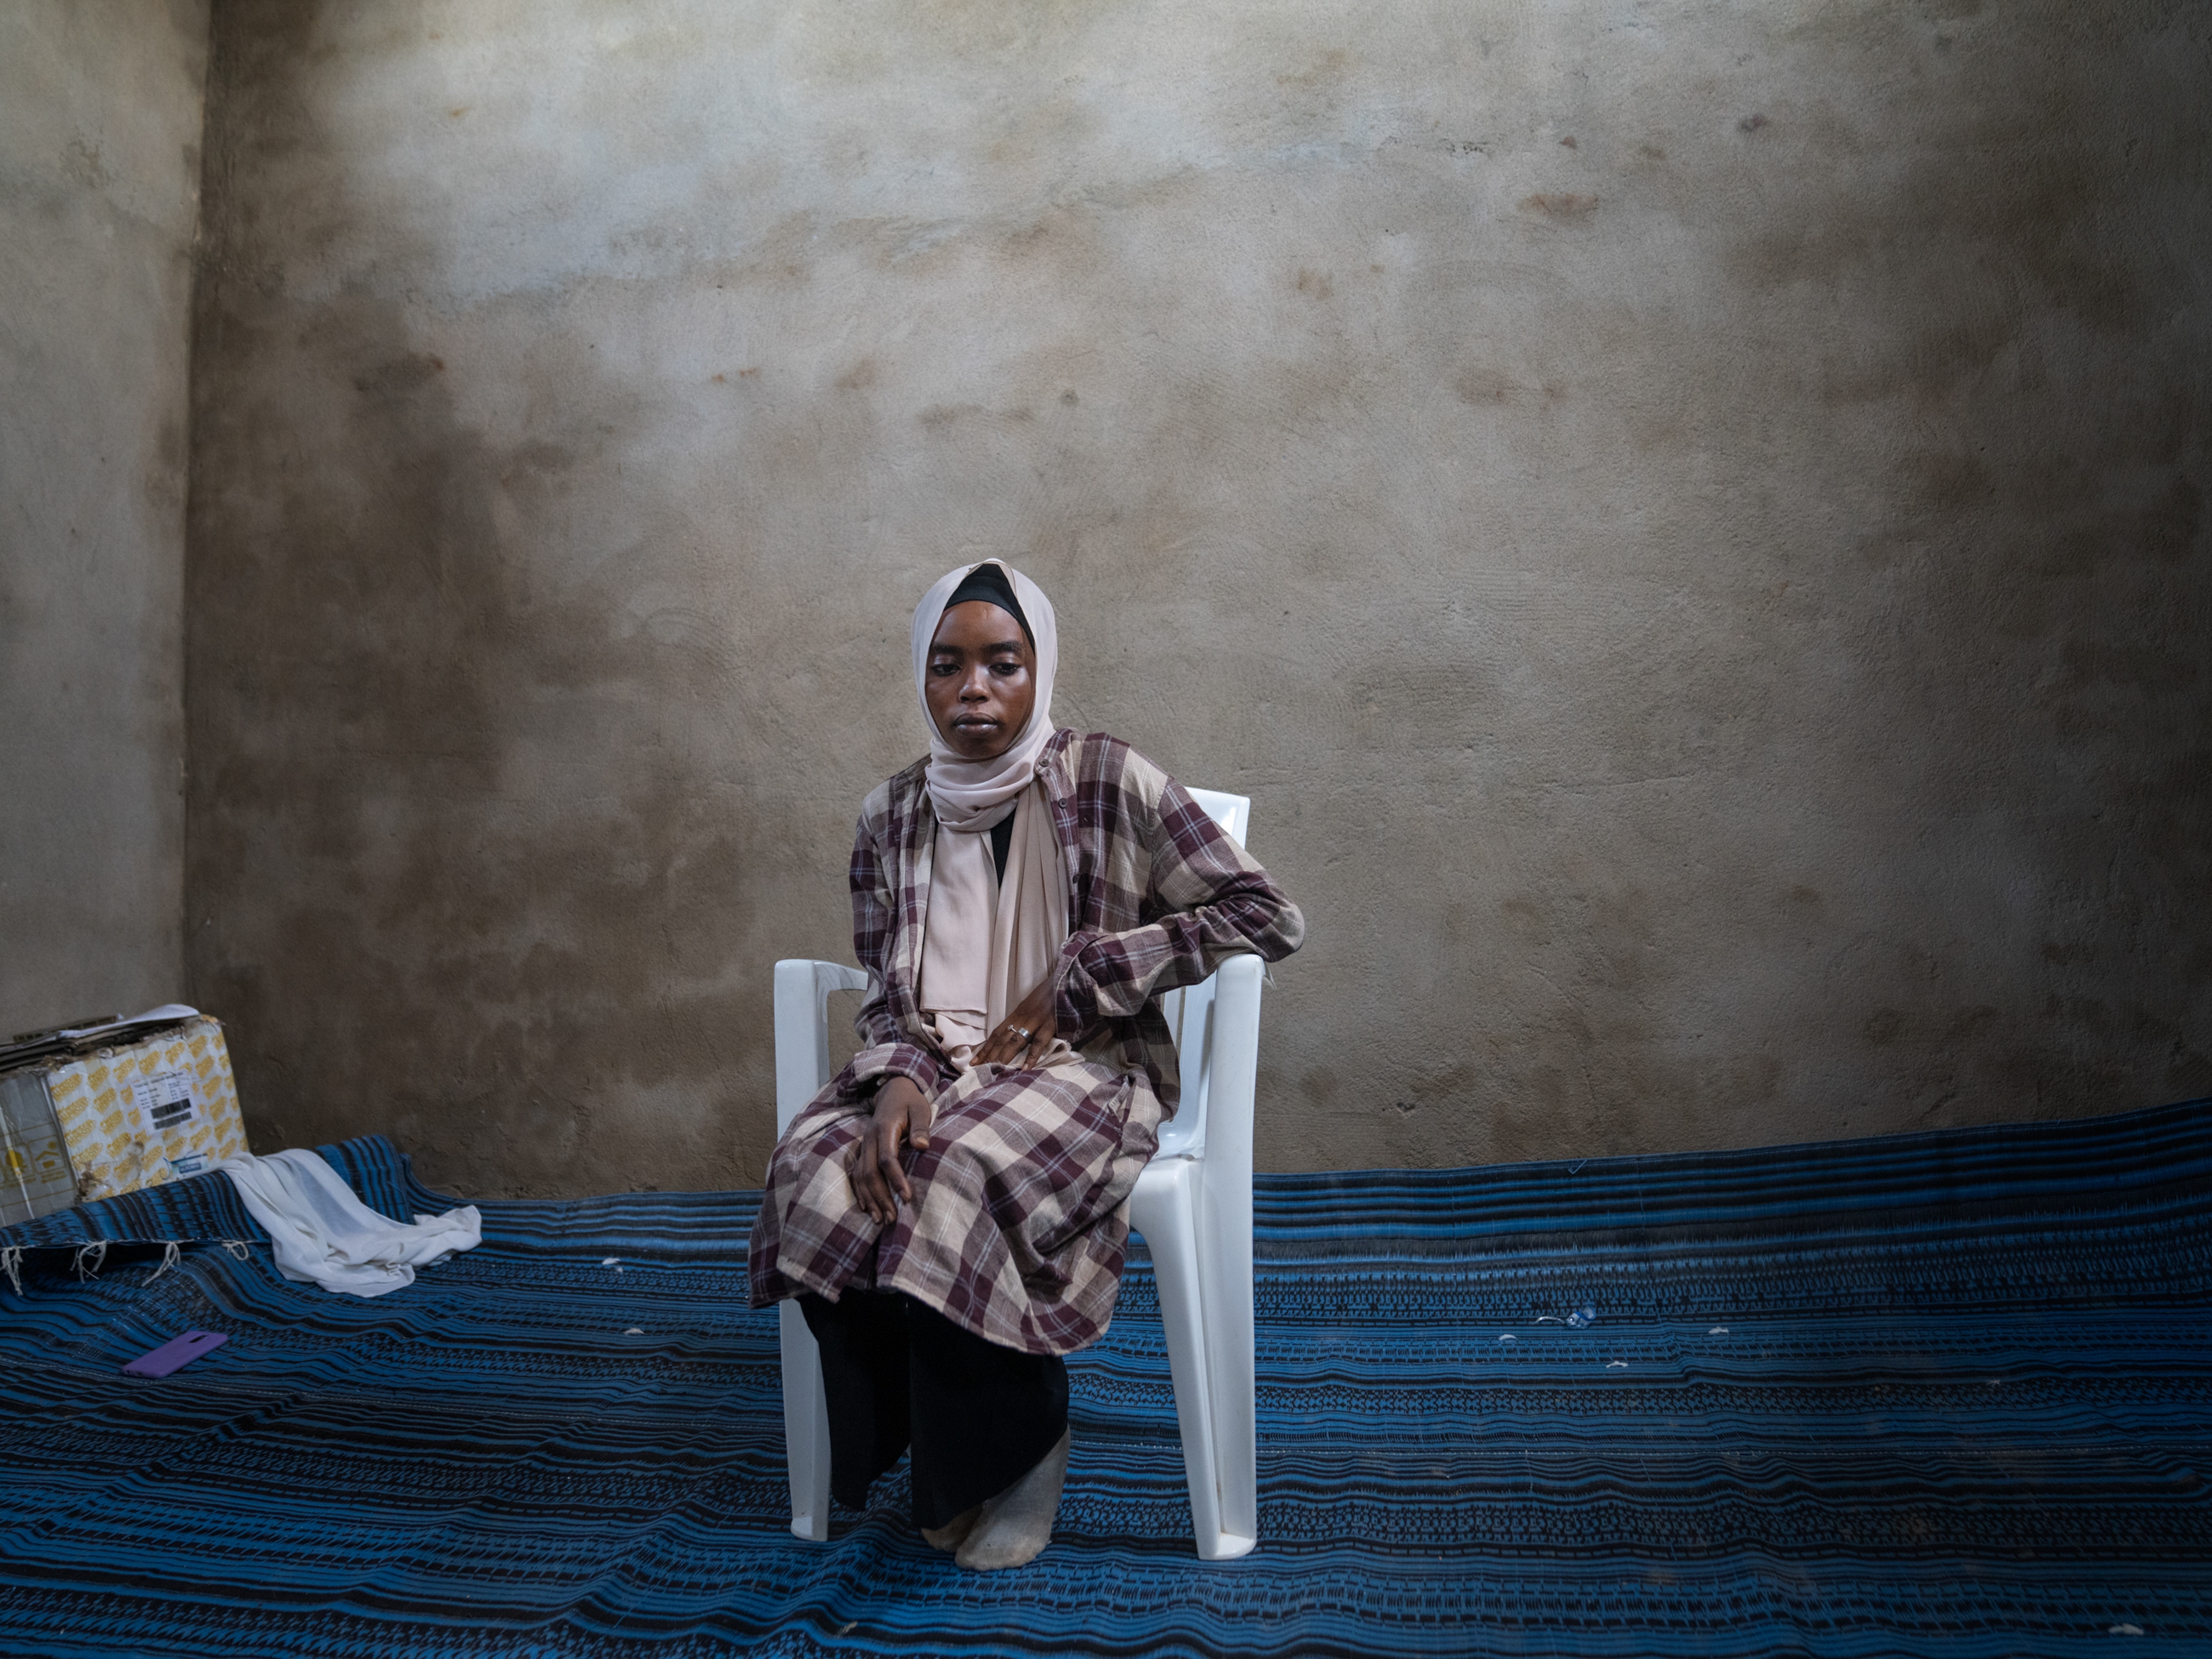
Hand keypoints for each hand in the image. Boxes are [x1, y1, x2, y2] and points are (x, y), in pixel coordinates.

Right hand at [850, 1075, 933, 1225]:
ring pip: (860, 1176)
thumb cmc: (911, 1101)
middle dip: (881, 1197)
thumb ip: (921, 1127)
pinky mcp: (862, 1150)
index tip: (907, 1198)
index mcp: (884, 1128)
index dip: (896, 1179)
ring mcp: (863, 1145)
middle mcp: (869, 1138)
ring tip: (880, 1220)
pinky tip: (866, 1208)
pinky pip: (856, 1174)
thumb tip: (922, 1146)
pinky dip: (860, 1192)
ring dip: (869, 1199)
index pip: (887, 1159)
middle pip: (870, 1172)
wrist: (893, 1090)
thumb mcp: (920, 1108)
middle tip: (893, 1218)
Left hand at [974, 979, 1056, 1070]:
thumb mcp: (1034, 1004)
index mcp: (1018, 1012)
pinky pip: (1039, 1042)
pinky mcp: (1051, 1024)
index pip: (997, 1032)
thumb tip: (1017, 1033)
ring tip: (995, 1071)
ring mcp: (1036, 1020)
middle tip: (978, 1070)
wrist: (1068, 979)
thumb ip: (1026, 1018)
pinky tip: (1025, 1068)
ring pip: (1016, 1041)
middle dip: (990, 1055)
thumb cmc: (1052, 992)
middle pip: (1002, 1039)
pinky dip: (1032, 1056)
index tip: (975, 1060)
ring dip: (1004, 1057)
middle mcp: (1023, 1017)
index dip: (986, 1047)